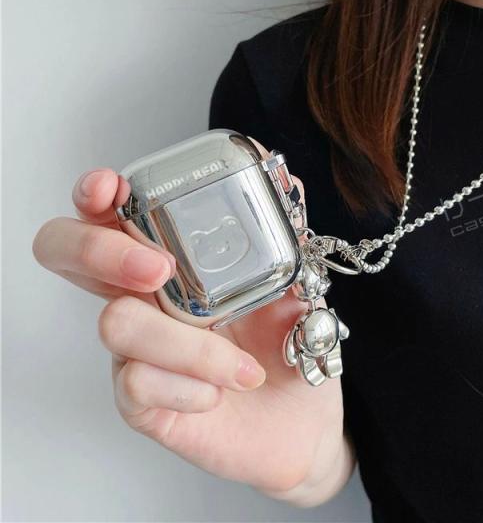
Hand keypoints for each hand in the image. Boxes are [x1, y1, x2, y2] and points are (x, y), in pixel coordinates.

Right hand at [32, 137, 353, 505]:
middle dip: (101, 250)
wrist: (304, 415)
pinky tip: (221, 391)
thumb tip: (288, 178)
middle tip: (159, 269)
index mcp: (173, 258)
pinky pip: (137, 383)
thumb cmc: (290, 343)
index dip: (96, 195)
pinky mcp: (140, 399)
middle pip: (68, 253)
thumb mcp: (295, 281)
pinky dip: (190, 385)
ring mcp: (136, 348)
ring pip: (117, 323)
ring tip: (243, 366)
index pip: (110, 214)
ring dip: (189, 345)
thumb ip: (284, 234)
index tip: (111, 187)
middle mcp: (143, 297)